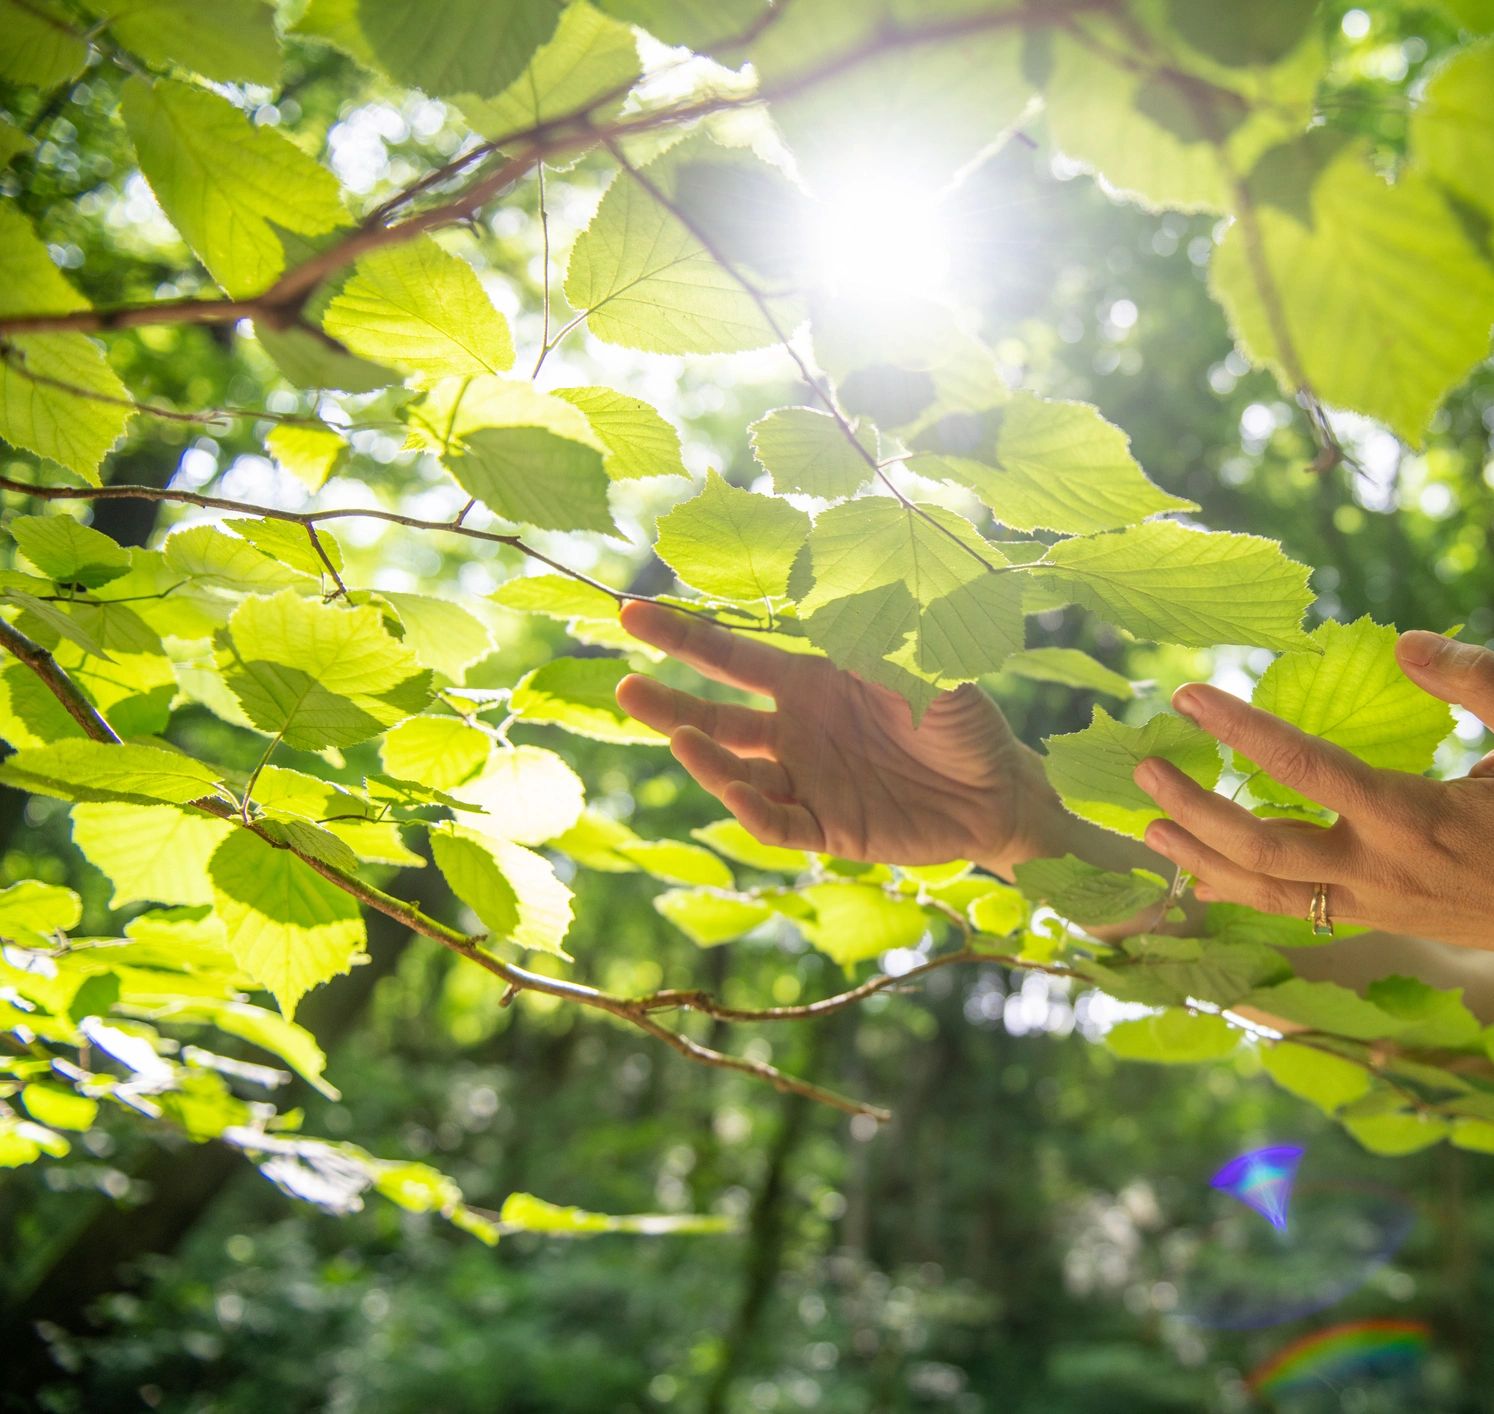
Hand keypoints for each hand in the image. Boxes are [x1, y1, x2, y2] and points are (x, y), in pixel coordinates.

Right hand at [614, 601, 1059, 870]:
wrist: (1000, 792)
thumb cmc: (962, 717)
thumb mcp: (924, 662)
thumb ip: (878, 629)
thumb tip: (837, 577)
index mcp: (809, 682)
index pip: (731, 657)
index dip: (681, 637)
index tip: (631, 615)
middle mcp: (796, 731)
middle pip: (716, 716)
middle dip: (668, 704)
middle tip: (623, 688)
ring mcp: (807, 781)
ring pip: (737, 772)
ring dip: (706, 757)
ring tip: (681, 738)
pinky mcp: (827, 828)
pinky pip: (776, 822)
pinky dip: (752, 811)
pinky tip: (735, 791)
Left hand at [1133, 631, 1493, 950]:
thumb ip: (1478, 683)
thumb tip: (1405, 644)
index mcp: (1412, 816)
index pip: (1304, 767)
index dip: (1240, 729)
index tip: (1189, 694)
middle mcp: (1380, 868)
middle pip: (1263, 845)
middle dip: (1195, 808)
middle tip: (1142, 771)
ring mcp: (1373, 903)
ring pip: (1267, 893)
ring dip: (1201, 858)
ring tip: (1148, 826)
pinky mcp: (1375, 920)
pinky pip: (1293, 914)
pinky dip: (1240, 895)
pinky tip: (1198, 878)